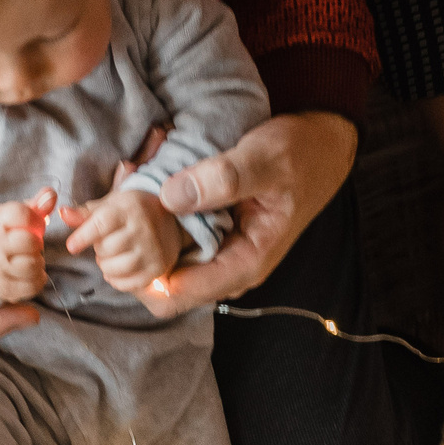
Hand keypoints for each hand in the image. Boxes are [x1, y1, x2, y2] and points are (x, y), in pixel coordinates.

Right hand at [0, 189, 56, 301]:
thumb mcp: (6, 215)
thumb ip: (33, 205)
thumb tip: (51, 194)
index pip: (22, 214)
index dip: (36, 219)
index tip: (33, 225)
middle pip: (32, 242)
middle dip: (37, 243)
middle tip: (30, 245)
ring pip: (35, 264)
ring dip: (38, 262)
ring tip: (28, 258)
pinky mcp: (3, 288)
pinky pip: (34, 285)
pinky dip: (37, 279)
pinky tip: (29, 273)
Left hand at [64, 186, 184, 293]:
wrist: (168, 219)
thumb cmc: (131, 212)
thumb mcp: (109, 206)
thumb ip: (84, 214)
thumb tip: (63, 214)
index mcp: (129, 209)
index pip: (102, 224)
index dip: (83, 237)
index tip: (72, 246)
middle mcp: (144, 229)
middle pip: (106, 249)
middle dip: (99, 249)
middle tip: (107, 242)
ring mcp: (153, 251)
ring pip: (115, 269)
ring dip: (106, 265)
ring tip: (113, 255)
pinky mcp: (158, 268)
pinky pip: (128, 284)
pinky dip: (117, 280)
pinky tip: (119, 269)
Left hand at [139, 111, 358, 318]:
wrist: (322, 149)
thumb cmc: (300, 155)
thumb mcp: (265, 159)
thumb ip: (224, 178)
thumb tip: (171, 197)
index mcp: (244, 263)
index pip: (173, 295)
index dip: (139, 267)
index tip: (123, 223)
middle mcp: (228, 268)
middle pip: (160, 282)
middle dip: (135, 244)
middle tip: (122, 191)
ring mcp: (219, 254)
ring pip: (162, 258)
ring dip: (141, 226)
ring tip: (132, 175)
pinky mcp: (212, 237)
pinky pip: (171, 239)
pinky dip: (153, 214)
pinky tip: (146, 176)